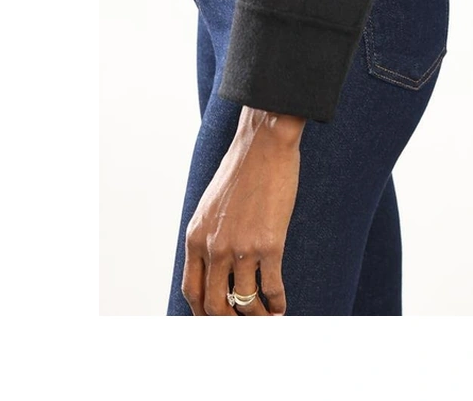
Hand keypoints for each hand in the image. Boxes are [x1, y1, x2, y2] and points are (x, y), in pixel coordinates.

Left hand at [181, 107, 305, 314]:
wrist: (263, 144)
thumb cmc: (241, 171)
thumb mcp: (211, 206)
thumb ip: (208, 236)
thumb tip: (216, 267)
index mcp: (195, 237)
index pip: (191, 291)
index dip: (203, 314)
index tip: (216, 321)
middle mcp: (213, 247)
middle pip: (214, 306)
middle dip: (229, 323)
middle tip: (243, 327)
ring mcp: (241, 248)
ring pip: (244, 303)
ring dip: (256, 317)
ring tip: (266, 319)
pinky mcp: (269, 244)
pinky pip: (271, 288)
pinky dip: (277, 304)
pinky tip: (281, 305)